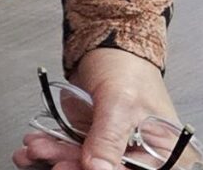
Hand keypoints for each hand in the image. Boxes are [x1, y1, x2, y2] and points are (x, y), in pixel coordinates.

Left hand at [16, 49, 185, 169]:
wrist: (105, 45)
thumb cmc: (127, 68)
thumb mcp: (120, 102)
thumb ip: (109, 138)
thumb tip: (98, 169)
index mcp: (165, 152)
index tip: (78, 168)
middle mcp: (142, 155)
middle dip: (74, 165)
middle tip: (53, 159)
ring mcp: (114, 149)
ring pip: (85, 164)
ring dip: (57, 157)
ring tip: (37, 148)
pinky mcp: (93, 141)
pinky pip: (72, 151)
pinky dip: (52, 147)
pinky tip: (37, 143)